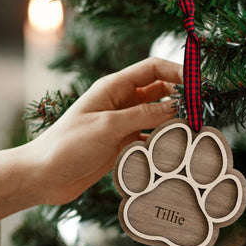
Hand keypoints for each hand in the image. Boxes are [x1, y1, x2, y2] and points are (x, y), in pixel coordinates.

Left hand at [0, 58, 181, 228]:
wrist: (45, 175)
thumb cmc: (68, 145)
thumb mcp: (107, 126)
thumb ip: (142, 115)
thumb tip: (175, 107)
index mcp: (113, 88)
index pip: (152, 69)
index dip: (177, 71)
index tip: (199, 85)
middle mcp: (119, 102)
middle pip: (158, 91)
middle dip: (180, 97)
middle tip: (200, 112)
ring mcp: (121, 124)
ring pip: (156, 115)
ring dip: (173, 121)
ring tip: (193, 132)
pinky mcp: (121, 144)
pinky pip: (148, 137)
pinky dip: (161, 140)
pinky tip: (174, 149)